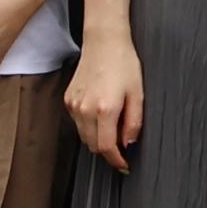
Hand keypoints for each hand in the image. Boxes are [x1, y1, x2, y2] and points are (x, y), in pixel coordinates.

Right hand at [65, 31, 144, 170]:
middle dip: (108, 150)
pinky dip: (89, 125)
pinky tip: (101, 112)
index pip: (107, 147)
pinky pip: (78, 122)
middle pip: (93, 145)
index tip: (124, 165)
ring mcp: (73, 105)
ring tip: (113, 124)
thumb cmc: (124, 64)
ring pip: (84, 136)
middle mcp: (85, 109)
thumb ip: (133, 122)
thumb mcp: (138, 93)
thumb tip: (129, 144)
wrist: (104, 42)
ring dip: (98, 137)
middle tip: (123, 144)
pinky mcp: (68, 99)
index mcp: (105, 109)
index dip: (116, 160)